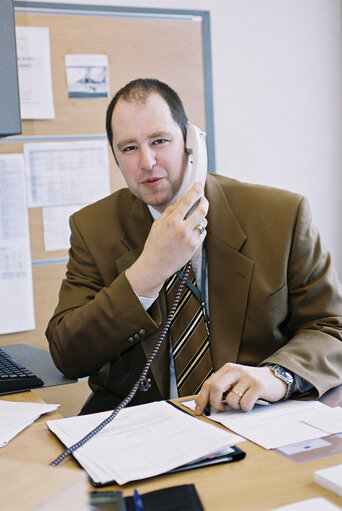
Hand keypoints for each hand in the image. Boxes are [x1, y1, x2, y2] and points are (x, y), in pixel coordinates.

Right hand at [126, 182, 208, 296]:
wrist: (156, 265)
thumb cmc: (155, 244)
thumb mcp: (158, 224)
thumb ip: (170, 210)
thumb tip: (181, 199)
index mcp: (172, 221)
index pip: (187, 201)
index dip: (195, 190)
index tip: (199, 185)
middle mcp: (182, 229)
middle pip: (202, 210)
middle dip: (204, 202)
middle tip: (203, 200)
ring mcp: (190, 239)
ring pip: (203, 222)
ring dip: (201, 218)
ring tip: (193, 219)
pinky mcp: (194, 247)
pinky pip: (202, 233)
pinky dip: (199, 229)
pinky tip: (192, 231)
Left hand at [194, 363, 286, 412]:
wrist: (276, 378)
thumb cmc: (252, 383)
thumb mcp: (235, 381)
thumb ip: (221, 388)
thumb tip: (202, 402)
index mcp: (228, 369)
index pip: (209, 383)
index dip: (202, 398)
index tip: (199, 410)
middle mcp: (236, 371)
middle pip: (215, 388)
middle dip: (214, 403)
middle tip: (220, 409)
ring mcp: (248, 378)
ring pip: (231, 399)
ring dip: (235, 407)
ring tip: (242, 402)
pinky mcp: (258, 386)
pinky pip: (245, 404)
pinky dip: (246, 408)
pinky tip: (251, 402)